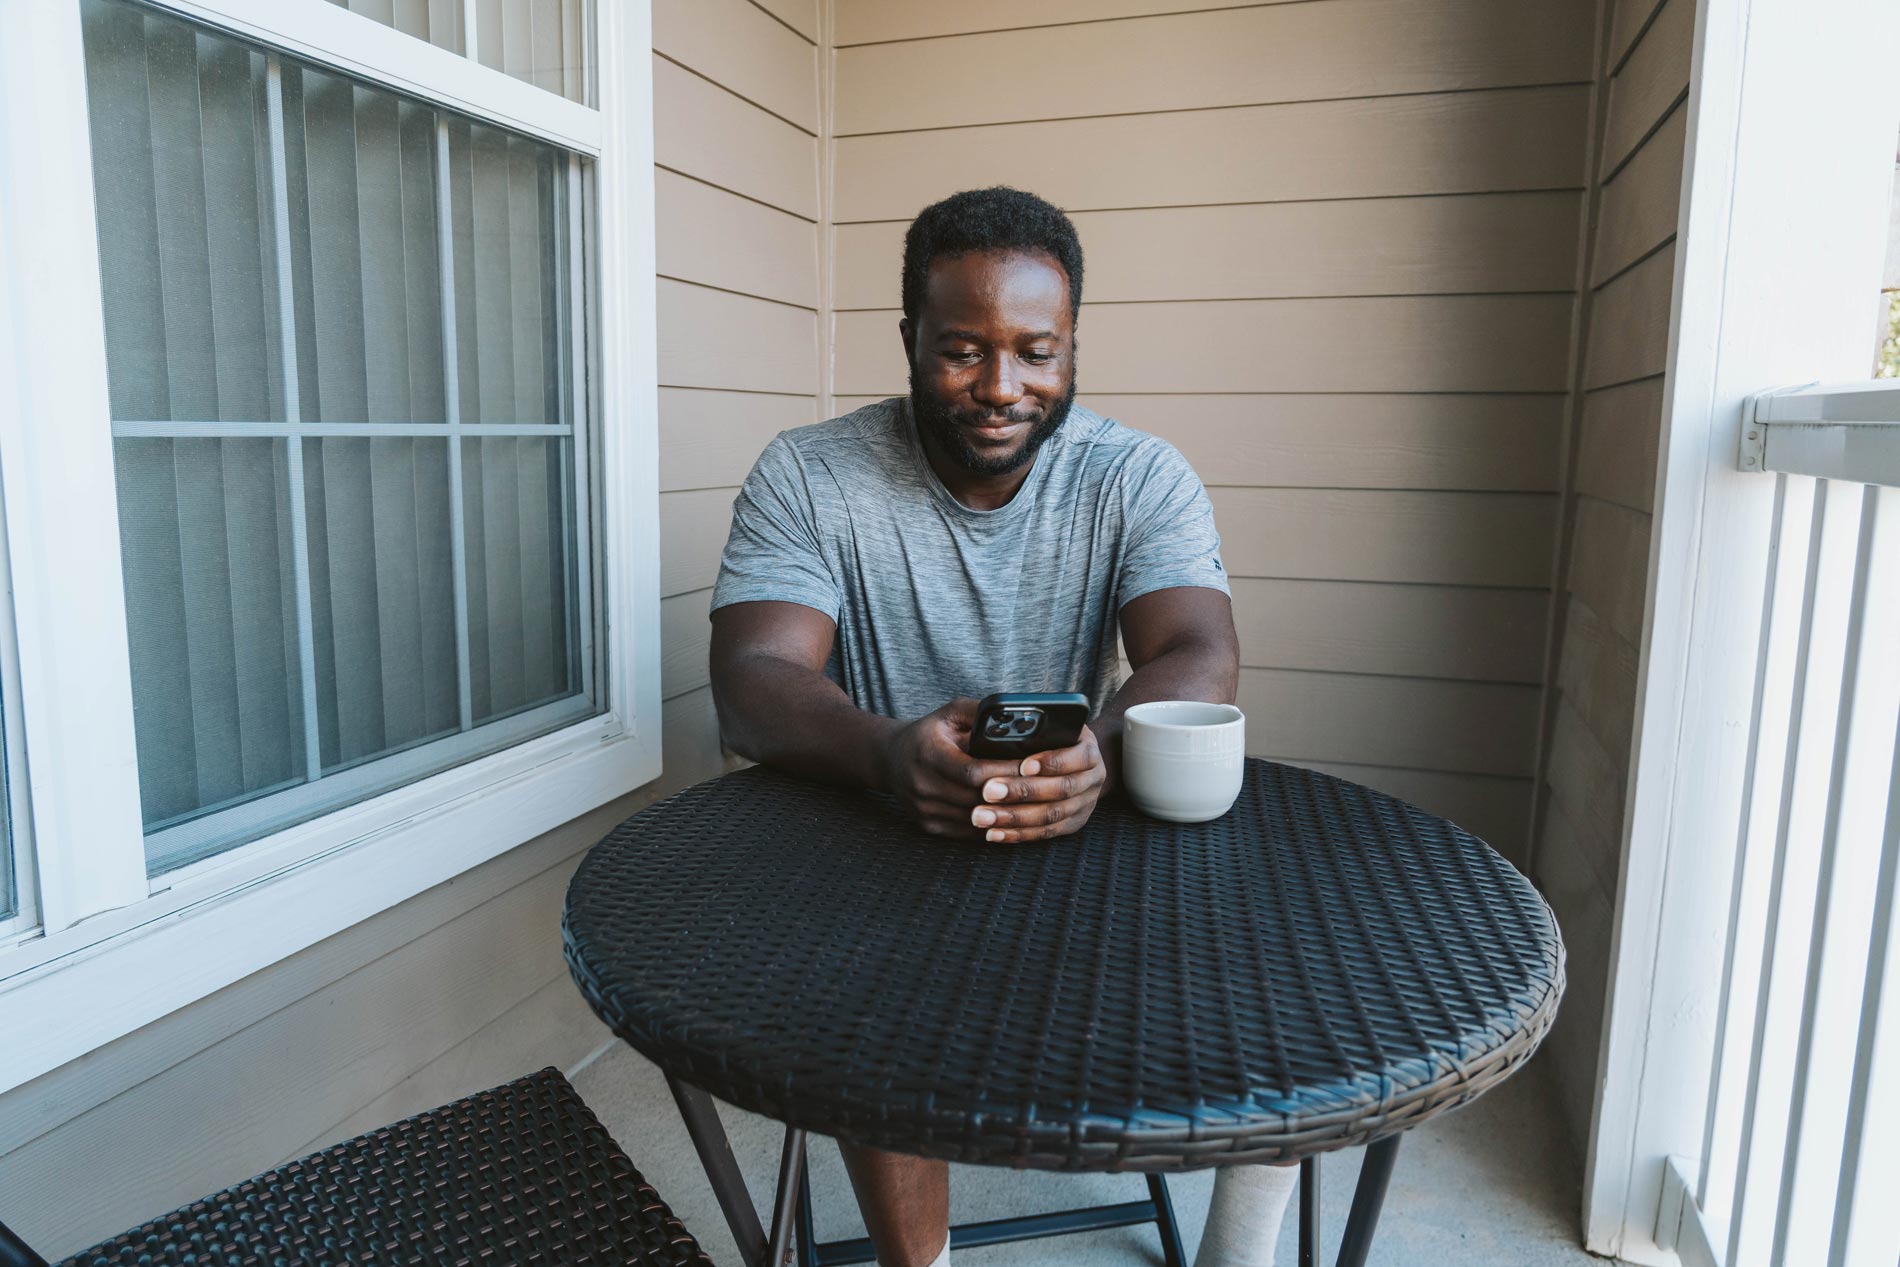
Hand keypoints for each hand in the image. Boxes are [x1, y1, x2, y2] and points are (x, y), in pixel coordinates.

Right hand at [877, 698, 1025, 837]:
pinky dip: (990, 827)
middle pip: (976, 798)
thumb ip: (979, 713)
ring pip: (974, 819)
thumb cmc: (929, 733)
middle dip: (1010, 794)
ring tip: (1030, 804)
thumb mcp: (950, 713)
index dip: (1004, 771)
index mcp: (928, 754)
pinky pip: (966, 832)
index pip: (973, 771)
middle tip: (1040, 788)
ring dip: (1004, 815)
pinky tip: (1009, 817)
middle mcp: (921, 784)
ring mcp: (923, 809)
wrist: (891, 759)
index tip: (1031, 767)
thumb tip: (1013, 719)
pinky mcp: (927, 825)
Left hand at [968, 725, 1106, 843]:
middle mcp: (1092, 780)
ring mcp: (1084, 805)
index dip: (1051, 762)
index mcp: (1089, 752)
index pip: (1077, 757)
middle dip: (1022, 792)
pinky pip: (1044, 833)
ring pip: (1050, 815)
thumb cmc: (1058, 741)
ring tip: (983, 816)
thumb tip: (1001, 732)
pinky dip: (1017, 834)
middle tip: (989, 791)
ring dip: (1014, 818)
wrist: (1080, 765)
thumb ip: (1037, 731)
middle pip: (1061, 789)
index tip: (1023, 766)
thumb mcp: (1055, 729)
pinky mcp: (1072, 824)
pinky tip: (993, 833)